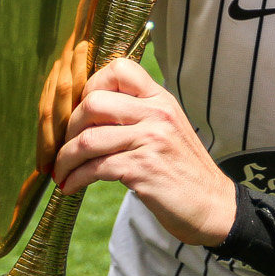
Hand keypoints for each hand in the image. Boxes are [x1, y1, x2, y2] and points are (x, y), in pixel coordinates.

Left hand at [55, 58, 236, 246]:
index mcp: (161, 99)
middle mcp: (157, 114)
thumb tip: (90, 110)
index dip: (90, 86)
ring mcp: (151, 141)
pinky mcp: (143, 170)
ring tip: (61, 172)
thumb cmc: (183, 171)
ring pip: (88, 139)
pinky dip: (75, 178)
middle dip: (68, 128)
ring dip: (66, 159)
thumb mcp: (167, 129)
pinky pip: (95, 168)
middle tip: (65, 147)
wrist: (213, 206)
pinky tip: (71, 186)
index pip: (119, 69)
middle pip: (93, 103)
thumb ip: (138, 114)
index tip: (81, 113)